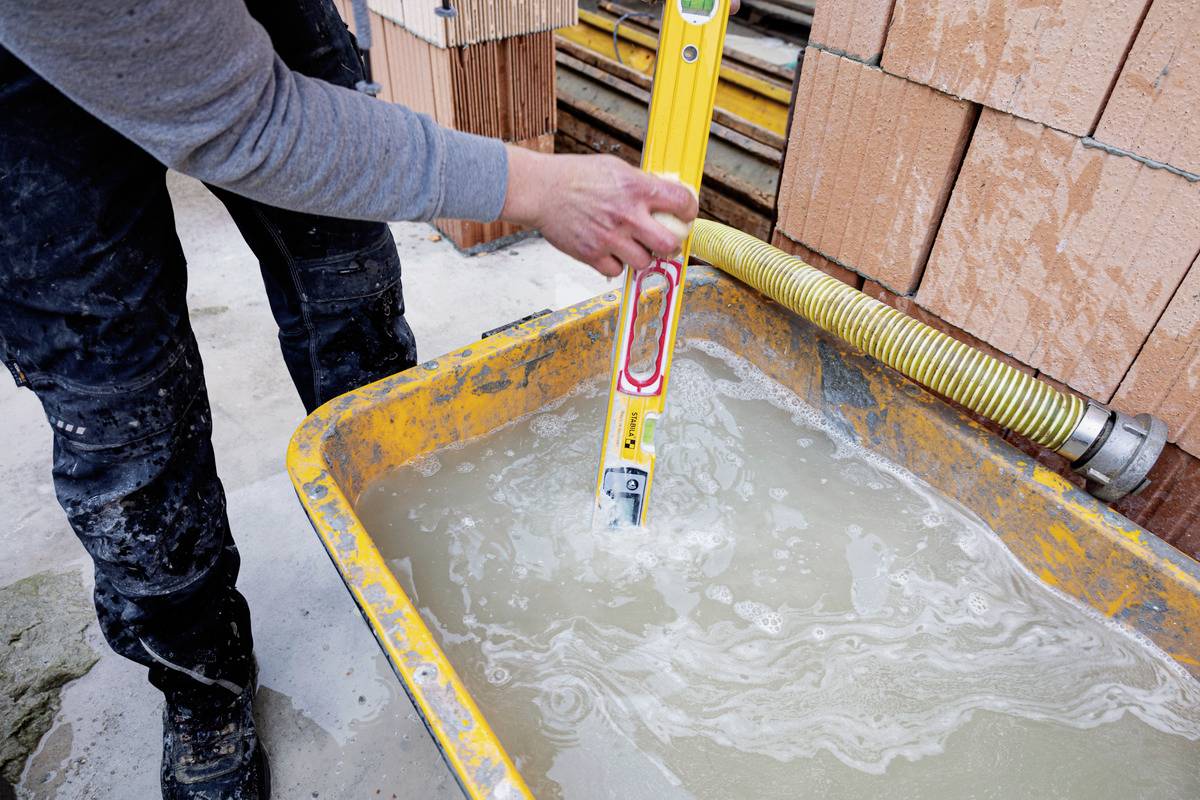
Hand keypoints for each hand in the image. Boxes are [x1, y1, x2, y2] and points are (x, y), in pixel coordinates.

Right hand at [501, 147, 699, 277]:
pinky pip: (616, 270)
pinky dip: (616, 264)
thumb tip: (666, 195)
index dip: (690, 211)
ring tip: (634, 246)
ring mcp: (609, 238)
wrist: (542, 190)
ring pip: (644, 262)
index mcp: (636, 188)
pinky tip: (611, 251)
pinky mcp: (591, 254)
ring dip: (643, 256)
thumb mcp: (615, 167)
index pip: (682, 202)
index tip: (686, 214)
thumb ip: (641, 183)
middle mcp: (626, 215)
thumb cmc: (576, 176)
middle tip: (668, 242)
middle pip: (669, 244)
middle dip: (673, 245)